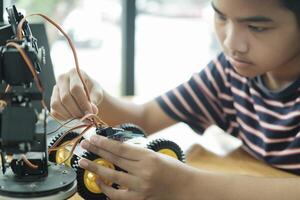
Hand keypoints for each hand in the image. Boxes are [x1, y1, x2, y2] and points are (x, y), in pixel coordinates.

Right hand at [50, 69, 102, 119]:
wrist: (87, 93)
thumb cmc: (93, 91)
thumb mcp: (97, 93)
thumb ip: (95, 100)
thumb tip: (91, 111)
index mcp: (74, 73)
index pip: (75, 88)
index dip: (83, 102)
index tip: (90, 112)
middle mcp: (61, 79)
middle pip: (65, 98)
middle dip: (77, 111)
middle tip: (86, 117)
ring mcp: (55, 89)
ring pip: (56, 105)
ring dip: (70, 115)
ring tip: (81, 117)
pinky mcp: (52, 100)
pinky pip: (54, 112)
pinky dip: (64, 117)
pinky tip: (74, 117)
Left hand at [79, 135, 194, 199]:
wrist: (186, 189)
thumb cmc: (173, 169)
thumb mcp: (156, 156)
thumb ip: (137, 154)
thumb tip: (116, 150)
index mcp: (149, 157)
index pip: (121, 148)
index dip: (105, 142)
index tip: (94, 137)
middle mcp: (144, 172)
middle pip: (114, 159)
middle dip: (97, 151)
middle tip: (85, 144)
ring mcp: (140, 187)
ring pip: (112, 176)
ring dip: (95, 168)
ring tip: (83, 162)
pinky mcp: (139, 199)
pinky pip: (116, 195)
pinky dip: (105, 188)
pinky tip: (99, 181)